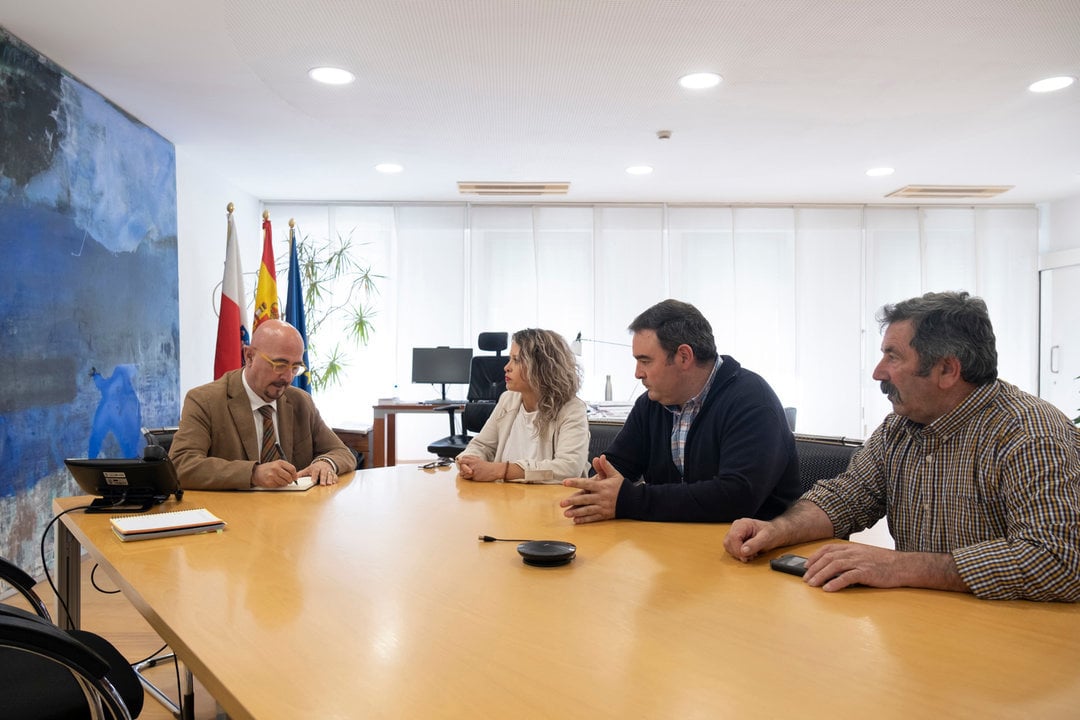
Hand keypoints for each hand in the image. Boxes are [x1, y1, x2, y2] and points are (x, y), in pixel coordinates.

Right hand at [251, 460, 298, 487]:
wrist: (256, 472)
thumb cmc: (268, 468)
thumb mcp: (278, 464)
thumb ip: (287, 468)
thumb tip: (296, 475)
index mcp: (279, 463)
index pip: (292, 469)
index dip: (295, 475)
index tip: (295, 477)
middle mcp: (276, 468)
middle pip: (289, 477)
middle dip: (290, 480)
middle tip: (289, 481)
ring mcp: (272, 476)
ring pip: (284, 483)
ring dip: (285, 483)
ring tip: (281, 481)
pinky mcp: (269, 482)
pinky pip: (278, 486)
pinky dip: (279, 485)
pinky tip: (275, 482)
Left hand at [301, 459, 338, 484]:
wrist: (324, 463)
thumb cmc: (314, 468)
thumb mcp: (308, 470)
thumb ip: (301, 474)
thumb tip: (294, 477)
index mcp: (316, 468)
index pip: (315, 472)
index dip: (314, 477)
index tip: (313, 481)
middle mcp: (323, 469)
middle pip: (323, 474)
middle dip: (323, 479)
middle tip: (322, 484)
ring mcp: (328, 471)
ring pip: (330, 475)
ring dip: (330, 479)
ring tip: (329, 484)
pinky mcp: (333, 473)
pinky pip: (335, 476)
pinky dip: (335, 479)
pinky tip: (334, 482)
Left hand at [456, 455, 500, 481]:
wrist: (494, 470)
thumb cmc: (487, 466)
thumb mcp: (479, 460)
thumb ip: (471, 460)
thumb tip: (461, 462)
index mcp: (474, 459)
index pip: (462, 459)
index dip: (461, 462)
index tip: (462, 464)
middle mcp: (473, 464)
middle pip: (462, 466)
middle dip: (461, 469)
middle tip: (463, 471)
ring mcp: (474, 470)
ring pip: (463, 473)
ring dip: (465, 475)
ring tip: (470, 475)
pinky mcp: (475, 476)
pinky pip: (468, 478)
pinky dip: (470, 478)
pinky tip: (475, 477)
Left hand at [559, 454, 620, 523]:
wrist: (633, 501)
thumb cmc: (622, 487)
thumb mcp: (615, 475)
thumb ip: (606, 466)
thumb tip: (600, 457)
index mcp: (602, 486)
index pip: (586, 484)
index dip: (575, 482)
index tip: (564, 482)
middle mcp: (601, 497)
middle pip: (584, 499)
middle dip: (572, 501)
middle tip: (561, 503)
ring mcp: (602, 507)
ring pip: (587, 510)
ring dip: (576, 512)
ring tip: (566, 514)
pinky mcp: (604, 515)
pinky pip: (593, 517)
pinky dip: (584, 520)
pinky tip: (576, 520)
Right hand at [723, 518, 779, 561]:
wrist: (775, 534)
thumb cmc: (772, 533)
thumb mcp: (766, 538)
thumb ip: (755, 544)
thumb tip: (743, 551)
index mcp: (742, 524)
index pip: (733, 537)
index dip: (737, 549)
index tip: (746, 556)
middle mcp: (736, 528)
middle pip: (728, 542)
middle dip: (738, 552)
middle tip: (751, 556)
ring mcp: (734, 534)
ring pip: (728, 547)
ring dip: (738, 554)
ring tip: (751, 554)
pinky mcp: (735, 541)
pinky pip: (731, 550)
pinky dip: (739, 555)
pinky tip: (748, 554)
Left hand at [803, 544, 965, 592]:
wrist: (904, 566)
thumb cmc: (885, 563)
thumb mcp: (865, 556)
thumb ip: (851, 559)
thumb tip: (833, 567)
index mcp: (853, 548)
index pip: (828, 549)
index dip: (815, 557)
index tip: (806, 565)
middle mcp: (854, 553)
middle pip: (828, 558)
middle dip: (814, 568)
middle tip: (806, 579)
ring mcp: (860, 562)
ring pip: (834, 566)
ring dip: (820, 575)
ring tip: (812, 584)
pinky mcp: (867, 573)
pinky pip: (847, 577)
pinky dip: (835, 583)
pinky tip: (828, 589)